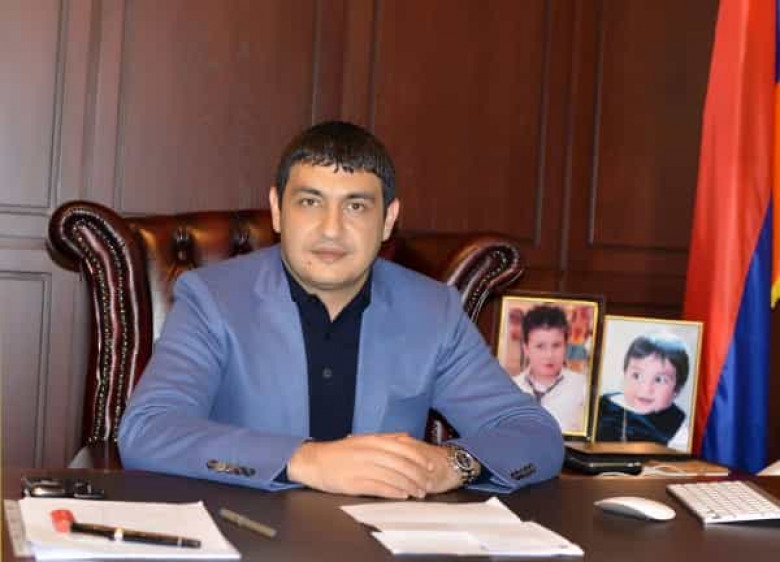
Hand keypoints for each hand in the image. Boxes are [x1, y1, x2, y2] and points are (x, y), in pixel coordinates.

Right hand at [286, 433, 460, 497]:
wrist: (314, 461)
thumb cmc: (340, 452)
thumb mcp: (363, 439)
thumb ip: (385, 438)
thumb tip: (406, 437)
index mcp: (372, 440)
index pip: (402, 448)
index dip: (419, 458)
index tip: (431, 466)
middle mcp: (369, 452)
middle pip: (400, 464)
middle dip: (418, 475)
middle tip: (428, 484)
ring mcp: (361, 467)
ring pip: (392, 476)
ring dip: (409, 486)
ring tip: (419, 493)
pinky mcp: (354, 482)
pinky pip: (378, 487)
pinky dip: (393, 492)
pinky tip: (403, 495)